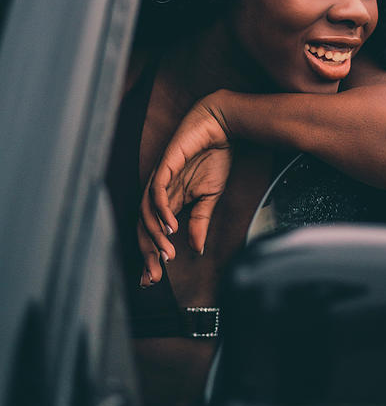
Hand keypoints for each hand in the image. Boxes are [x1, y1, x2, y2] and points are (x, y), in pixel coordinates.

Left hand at [138, 91, 233, 285]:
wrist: (222, 127)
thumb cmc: (214, 156)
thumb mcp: (210, 196)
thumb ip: (200, 221)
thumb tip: (197, 249)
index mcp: (169, 200)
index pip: (153, 232)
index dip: (151, 255)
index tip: (153, 279)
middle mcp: (159, 192)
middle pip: (144, 227)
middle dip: (147, 254)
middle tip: (154, 277)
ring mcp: (160, 178)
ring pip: (146, 213)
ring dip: (155, 236)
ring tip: (166, 254)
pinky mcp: (166, 165)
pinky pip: (157, 192)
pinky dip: (161, 211)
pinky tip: (170, 227)